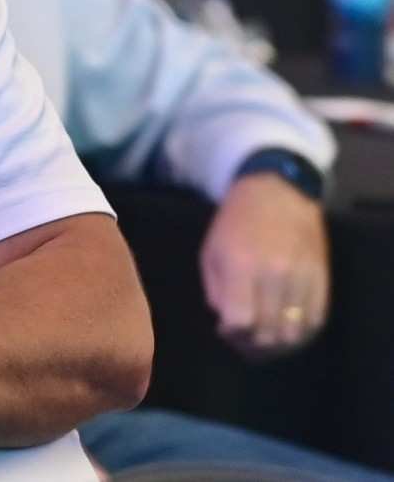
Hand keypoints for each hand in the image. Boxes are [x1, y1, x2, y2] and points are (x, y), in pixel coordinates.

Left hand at [200, 173, 328, 355]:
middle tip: (247, 336)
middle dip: (254, 341)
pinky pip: (315, 320)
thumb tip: (226, 323)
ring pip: (294, 332)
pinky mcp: (321, 278)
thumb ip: (214, 289)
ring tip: (268, 332)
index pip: (240, 320)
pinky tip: (288, 323)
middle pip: (268, 331)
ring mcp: (301, 276)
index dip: (232, 332)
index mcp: (240, 265)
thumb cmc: (236, 221)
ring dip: (279, 340)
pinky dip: (301, 330)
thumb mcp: (211, 249)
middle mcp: (273, 274)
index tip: (227, 328)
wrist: (276, 191)